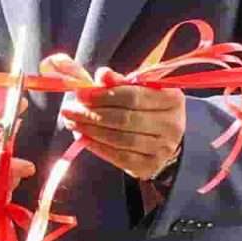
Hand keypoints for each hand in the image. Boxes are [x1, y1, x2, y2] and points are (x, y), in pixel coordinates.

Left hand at [50, 54, 185, 183]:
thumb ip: (118, 81)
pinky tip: (84, 138)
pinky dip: (98, 147)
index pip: (133, 96)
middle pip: (125, 119)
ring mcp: (163, 148)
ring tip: (72, 123)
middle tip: (69, 110)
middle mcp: (172, 125)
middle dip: (92, 114)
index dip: (104, 95)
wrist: (165, 137)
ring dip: (91, 131)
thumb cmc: (147, 107)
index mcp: (172, 99)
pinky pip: (120, 157)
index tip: (81, 93)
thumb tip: (102, 74)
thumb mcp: (138, 89)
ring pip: (121, 139)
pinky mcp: (150, 166)